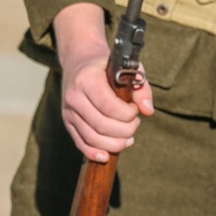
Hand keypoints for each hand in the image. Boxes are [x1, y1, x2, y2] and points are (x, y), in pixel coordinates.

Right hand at [54, 3, 153, 161]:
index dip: (128, 114)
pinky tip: (107, 155)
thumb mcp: (127, 67)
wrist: (79, 60)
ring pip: (91, 137)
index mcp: (87, 79)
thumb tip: (148, 111)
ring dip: (114, 143)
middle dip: (125, 130)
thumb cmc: (107, 65)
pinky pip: (80, 142)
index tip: (135, 110)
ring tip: (128, 138)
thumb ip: (141, 87)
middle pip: (101, 125)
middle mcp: (74, 96)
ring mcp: (68, 110)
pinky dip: (94, 152)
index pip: (109, 106)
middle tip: (135, 124)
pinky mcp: (67, 121)